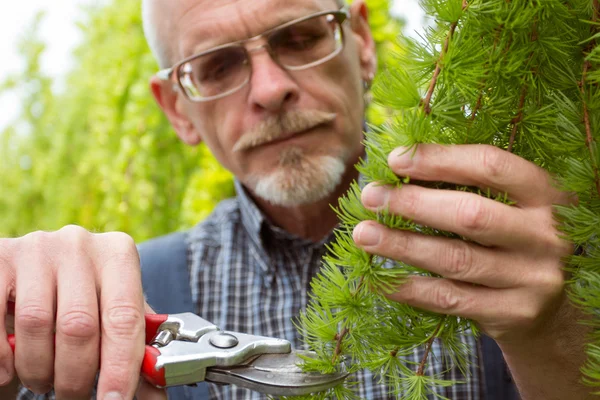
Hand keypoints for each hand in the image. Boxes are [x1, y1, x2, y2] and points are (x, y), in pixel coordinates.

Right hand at [0, 225, 165, 398]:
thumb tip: (156, 396)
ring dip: (39, 368)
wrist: (40, 268)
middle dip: (76, 375)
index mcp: (118, 254)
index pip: (124, 318)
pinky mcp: (0, 257)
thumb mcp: (114, 314)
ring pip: (36, 324)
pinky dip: (2, 355)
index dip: (120, 367)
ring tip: (45, 379)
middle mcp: (80, 245)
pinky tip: (10, 369)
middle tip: (75, 396)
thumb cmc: (86, 297)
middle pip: (79, 325)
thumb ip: (134, 351)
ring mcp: (37, 247)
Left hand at [353, 144, 573, 343]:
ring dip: (402, 245)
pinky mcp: (514, 313)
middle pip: (470, 214)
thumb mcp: (509, 207)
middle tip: (371, 196)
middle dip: (412, 204)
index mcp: (546, 194)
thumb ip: (468, 185)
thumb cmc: (513, 242)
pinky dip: (409, 288)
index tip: (394, 160)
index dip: (439, 160)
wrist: (552, 308)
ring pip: (454, 259)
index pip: (490, 166)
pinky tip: (379, 279)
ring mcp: (532, 278)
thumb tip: (398, 166)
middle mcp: (545, 235)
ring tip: (364, 234)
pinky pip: (449, 299)